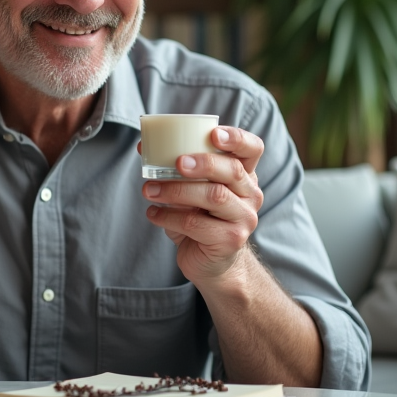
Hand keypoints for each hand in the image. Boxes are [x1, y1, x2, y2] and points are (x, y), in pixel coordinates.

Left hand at [140, 126, 265, 284]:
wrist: (210, 262)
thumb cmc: (200, 218)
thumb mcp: (193, 190)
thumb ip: (178, 169)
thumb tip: (144, 145)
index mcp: (244, 175)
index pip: (253, 149)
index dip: (237, 138)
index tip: (214, 134)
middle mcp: (250, 194)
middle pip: (232, 171)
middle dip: (203, 163)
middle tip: (176, 163)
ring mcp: (244, 219)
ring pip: (214, 196)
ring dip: (176, 190)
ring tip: (149, 190)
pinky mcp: (230, 240)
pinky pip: (196, 223)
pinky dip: (169, 216)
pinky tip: (153, 213)